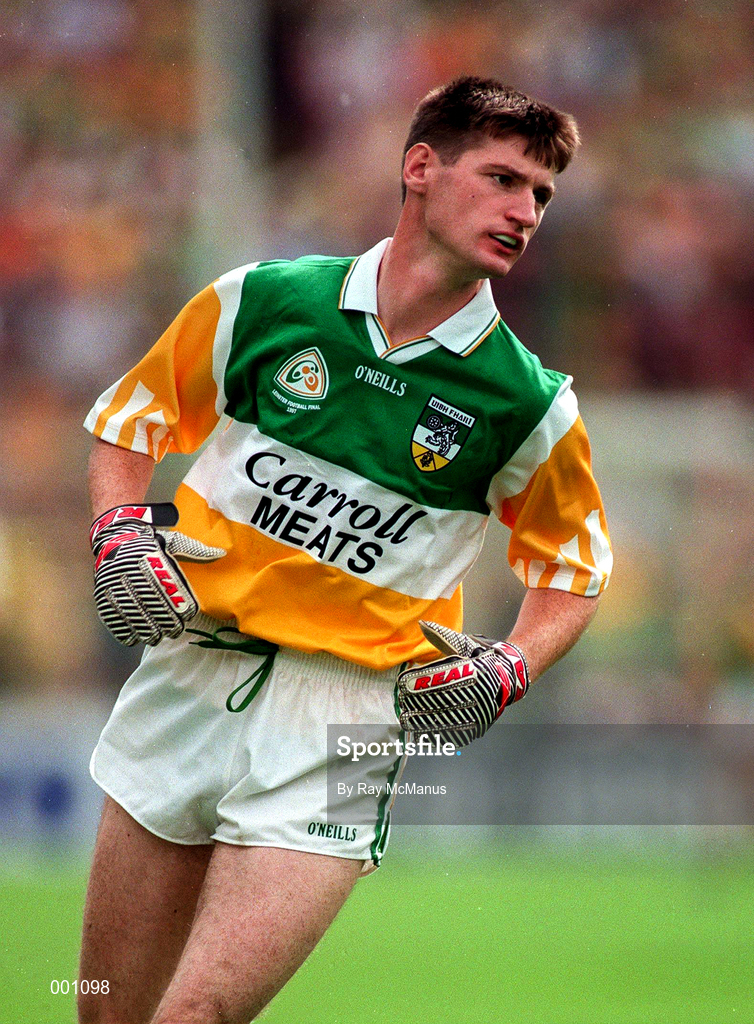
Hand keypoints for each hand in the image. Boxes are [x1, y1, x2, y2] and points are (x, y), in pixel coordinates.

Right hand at [90, 503, 225, 646]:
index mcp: (153, 561)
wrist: (114, 534)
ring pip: (134, 617)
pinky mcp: (103, 594)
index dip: (180, 608)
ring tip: (155, 637)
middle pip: (153, 608)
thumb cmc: (150, 541)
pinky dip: (124, 631)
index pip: (170, 592)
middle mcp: (134, 574)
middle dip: (166, 624)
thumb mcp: (173, 540)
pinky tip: (134, 638)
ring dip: (146, 631)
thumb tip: (221, 553)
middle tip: (174, 631)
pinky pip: (113, 618)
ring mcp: (116, 585)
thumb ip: (195, 551)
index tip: (187, 616)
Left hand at [397, 621, 528, 747]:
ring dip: (425, 722)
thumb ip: (442, 636)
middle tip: (402, 704)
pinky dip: (440, 733)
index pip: (440, 680)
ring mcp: (480, 711)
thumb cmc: (483, 658)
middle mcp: (477, 692)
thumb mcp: (464, 644)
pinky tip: (425, 733)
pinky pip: (458, 732)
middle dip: (418, 705)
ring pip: (448, 720)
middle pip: (441, 701)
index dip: (419, 684)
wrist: (510, 676)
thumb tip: (422, 625)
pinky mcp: (480, 724)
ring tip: (407, 720)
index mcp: (473, 671)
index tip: (403, 685)